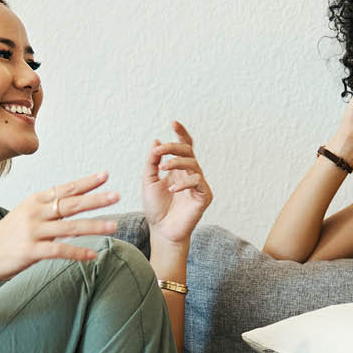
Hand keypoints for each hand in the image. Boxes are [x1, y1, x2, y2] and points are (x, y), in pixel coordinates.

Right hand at [0, 172, 119, 281]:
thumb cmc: (7, 236)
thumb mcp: (26, 214)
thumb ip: (48, 209)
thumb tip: (74, 205)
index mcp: (35, 201)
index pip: (65, 189)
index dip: (86, 182)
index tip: (105, 175)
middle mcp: (35, 213)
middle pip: (71, 204)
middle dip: (96, 200)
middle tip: (117, 195)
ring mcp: (33, 231)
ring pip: (70, 227)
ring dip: (94, 227)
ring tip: (114, 226)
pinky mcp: (31, 250)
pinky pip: (59, 250)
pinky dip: (78, 253)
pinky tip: (93, 256)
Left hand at [143, 121, 212, 245]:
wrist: (161, 231)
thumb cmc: (156, 208)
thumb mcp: (148, 181)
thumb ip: (152, 162)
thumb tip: (157, 141)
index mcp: (178, 169)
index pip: (183, 146)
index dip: (181, 133)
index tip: (173, 122)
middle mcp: (190, 174)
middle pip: (188, 151)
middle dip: (174, 147)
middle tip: (160, 150)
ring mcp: (198, 184)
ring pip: (193, 164)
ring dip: (177, 162)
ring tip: (163, 167)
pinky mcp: (204, 196)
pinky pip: (197, 182)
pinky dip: (184, 183)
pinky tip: (172, 189)